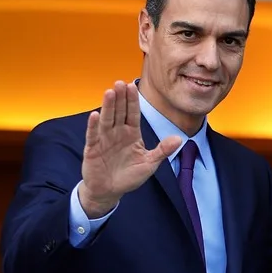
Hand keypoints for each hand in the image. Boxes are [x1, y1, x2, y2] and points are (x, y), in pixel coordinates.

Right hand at [79, 81, 181, 217]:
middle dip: (120, 98)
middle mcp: (117, 133)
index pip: (133, 113)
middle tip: (120, 82)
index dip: (133, 100)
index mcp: (132, 134)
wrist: (110, 190)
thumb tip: (178, 139)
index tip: (133, 85)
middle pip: (119, 112)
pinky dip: (93, 126)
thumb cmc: (129, 176)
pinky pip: (93, 136)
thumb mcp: (149, 163)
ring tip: (110, 92)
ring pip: (107, 120)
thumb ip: (162, 151)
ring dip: (108, 106)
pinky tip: (95, 115)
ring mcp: (104, 140)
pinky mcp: (93, 149)